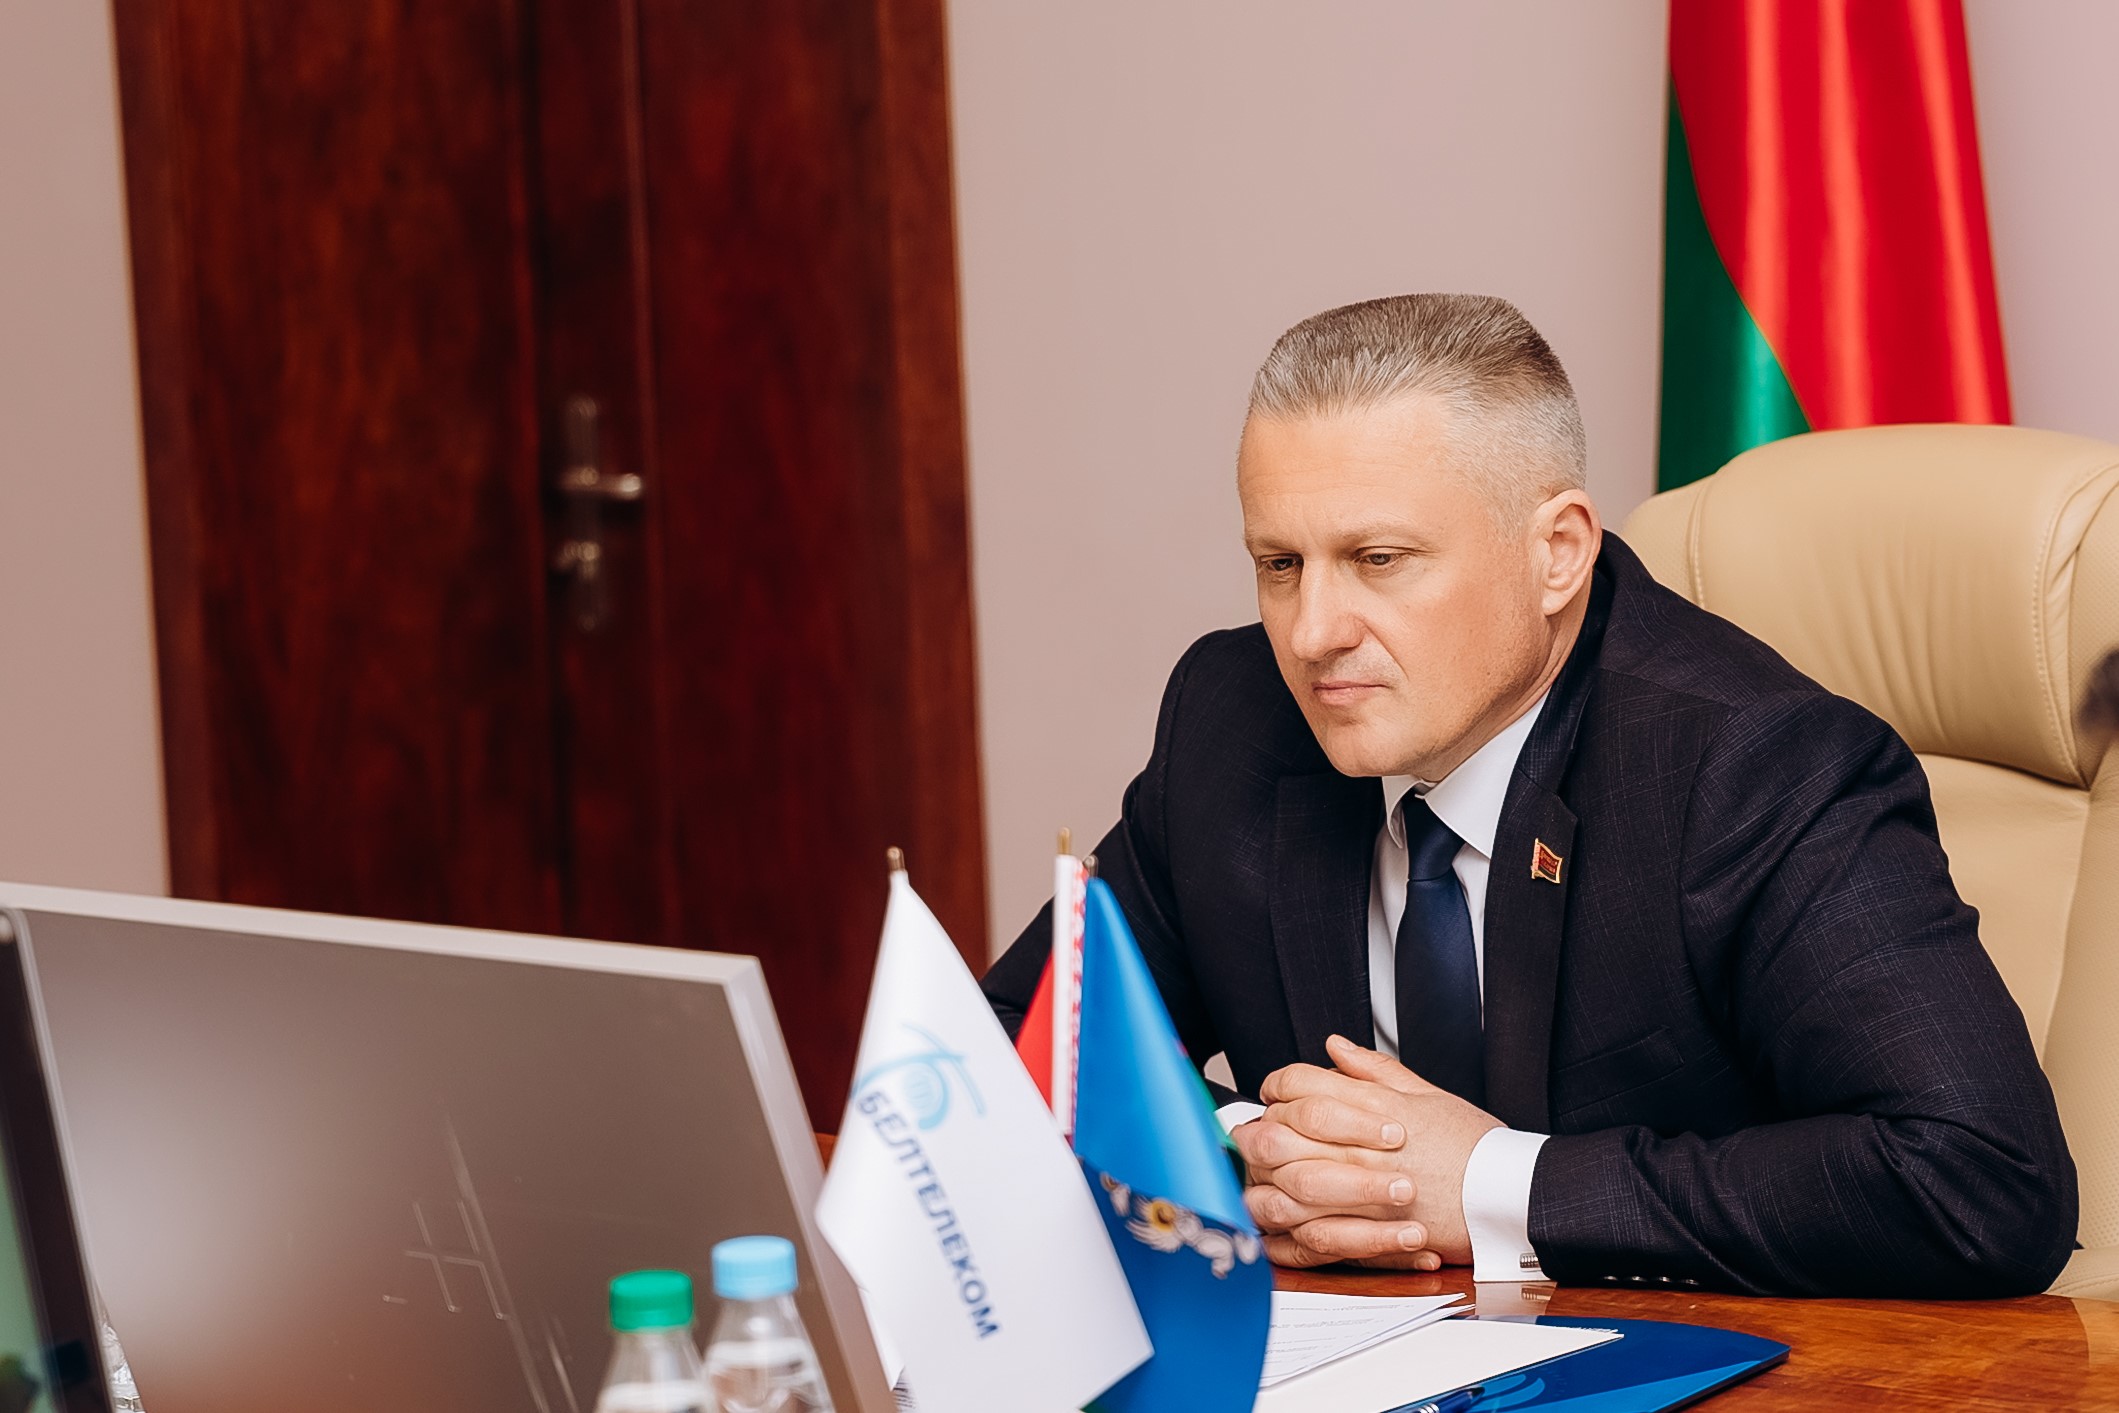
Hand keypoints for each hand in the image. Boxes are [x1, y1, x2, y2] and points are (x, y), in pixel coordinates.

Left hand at [1234, 1034, 1501, 1267]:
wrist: (1506, 1196)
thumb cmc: (1473, 1145)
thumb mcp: (1427, 1093)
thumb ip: (1373, 1069)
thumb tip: (1335, 1046)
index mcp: (1372, 1106)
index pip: (1301, 1084)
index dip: (1278, 1085)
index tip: (1274, 1093)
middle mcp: (1359, 1147)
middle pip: (1280, 1132)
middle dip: (1258, 1131)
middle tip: (1253, 1133)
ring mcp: (1359, 1191)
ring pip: (1285, 1184)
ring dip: (1264, 1179)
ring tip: (1261, 1176)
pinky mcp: (1365, 1232)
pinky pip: (1308, 1235)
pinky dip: (1286, 1231)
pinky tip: (1278, 1222)